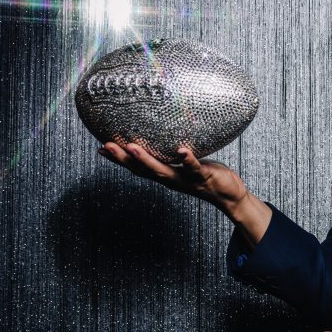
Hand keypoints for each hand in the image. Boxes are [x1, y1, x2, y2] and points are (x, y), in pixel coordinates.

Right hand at [98, 142, 247, 211]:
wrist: (229, 196)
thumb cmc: (206, 176)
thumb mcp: (185, 165)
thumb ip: (174, 155)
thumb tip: (165, 136)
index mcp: (166, 175)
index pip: (137, 167)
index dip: (119, 160)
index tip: (101, 148)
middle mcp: (172, 179)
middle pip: (143, 170)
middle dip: (124, 159)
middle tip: (107, 146)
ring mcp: (186, 179)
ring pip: (163, 171)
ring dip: (146, 160)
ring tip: (132, 146)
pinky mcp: (203, 177)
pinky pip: (194, 168)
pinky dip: (187, 160)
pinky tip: (182, 151)